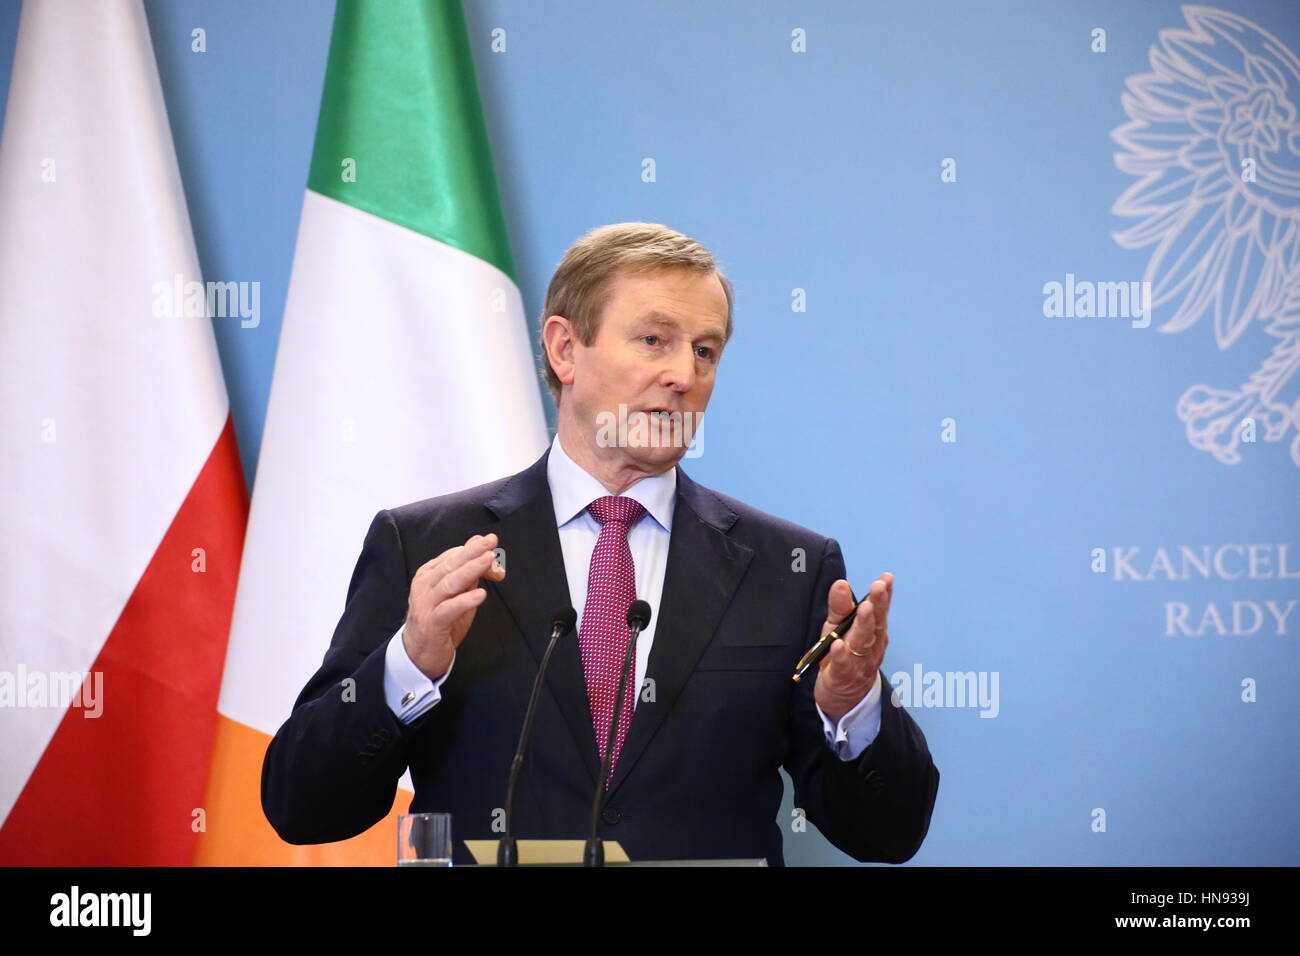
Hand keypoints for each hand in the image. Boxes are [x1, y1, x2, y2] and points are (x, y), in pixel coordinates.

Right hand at [402, 533, 504, 679]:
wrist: (419, 654)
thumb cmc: (440, 620)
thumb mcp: (456, 593)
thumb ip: (467, 572)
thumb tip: (482, 548)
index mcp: (428, 574)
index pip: (453, 556)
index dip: (474, 550)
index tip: (494, 549)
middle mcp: (424, 586)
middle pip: (451, 564)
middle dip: (473, 551)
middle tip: (492, 541)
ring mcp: (425, 604)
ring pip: (450, 583)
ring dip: (471, 570)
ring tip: (489, 560)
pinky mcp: (431, 623)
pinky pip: (449, 609)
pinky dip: (465, 601)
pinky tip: (481, 594)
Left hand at [813, 572, 891, 723]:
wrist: (843, 695)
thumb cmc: (843, 654)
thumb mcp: (838, 626)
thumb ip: (840, 606)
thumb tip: (841, 583)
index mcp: (872, 631)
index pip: (880, 609)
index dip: (884, 594)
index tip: (886, 578)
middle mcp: (871, 645)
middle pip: (875, 623)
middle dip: (877, 604)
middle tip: (878, 587)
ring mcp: (860, 661)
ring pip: (863, 642)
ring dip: (864, 625)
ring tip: (864, 609)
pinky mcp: (844, 676)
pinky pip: (843, 664)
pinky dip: (841, 655)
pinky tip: (837, 645)